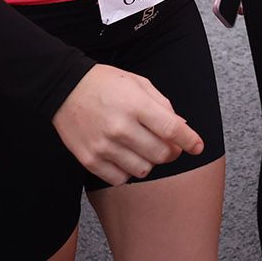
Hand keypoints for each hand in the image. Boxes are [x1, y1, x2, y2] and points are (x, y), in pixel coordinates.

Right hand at [51, 65, 204, 185]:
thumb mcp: (138, 83)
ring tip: (144, 149)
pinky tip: (126, 157)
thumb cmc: (105, 83)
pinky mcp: (90, 160)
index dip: (190, 141)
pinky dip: (128, 172)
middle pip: (161, 154)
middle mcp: (120, 127)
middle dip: (172, 152)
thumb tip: (183, 128)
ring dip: (150, 162)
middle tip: (169, 146)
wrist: (64, 89)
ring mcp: (104, 146)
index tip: (198, 147)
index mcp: (135, 104)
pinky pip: (120, 178)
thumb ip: (163, 105)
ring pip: (143, 170)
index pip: (172, 129)